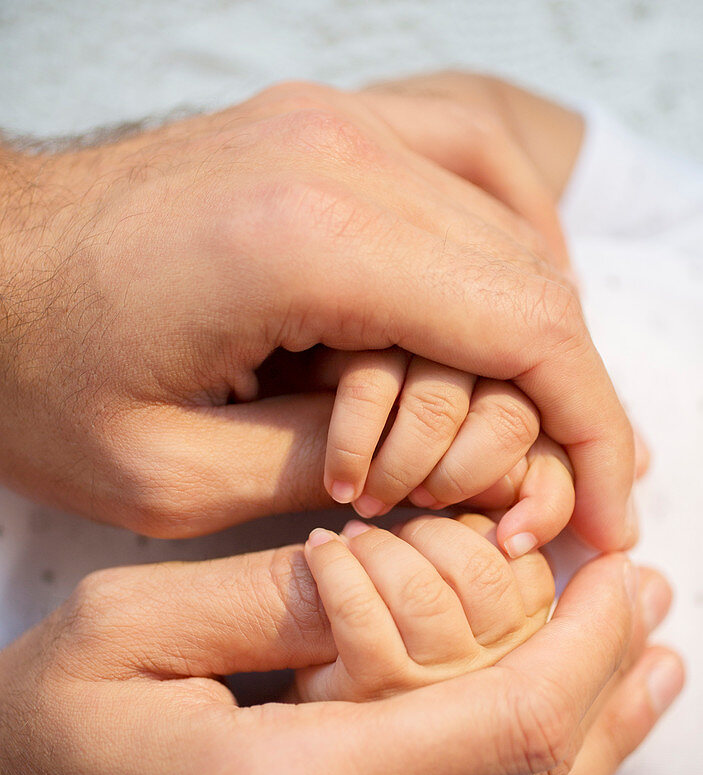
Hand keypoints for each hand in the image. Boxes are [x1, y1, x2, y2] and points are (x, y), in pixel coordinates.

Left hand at [0, 79, 632, 546]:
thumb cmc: (38, 375)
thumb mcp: (173, 479)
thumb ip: (327, 475)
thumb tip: (438, 477)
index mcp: (305, 242)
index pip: (523, 328)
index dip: (592, 432)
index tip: (614, 516)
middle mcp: (338, 155)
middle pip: (533, 279)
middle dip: (573, 402)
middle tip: (574, 499)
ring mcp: (332, 125)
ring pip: (512, 225)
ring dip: (542, 336)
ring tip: (537, 429)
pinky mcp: (320, 130)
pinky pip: (465, 172)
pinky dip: (508, 251)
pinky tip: (498, 322)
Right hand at [0, 548, 680, 774]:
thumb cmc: (36, 750)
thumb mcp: (129, 629)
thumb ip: (282, 596)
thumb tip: (409, 569)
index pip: (507, 721)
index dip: (589, 644)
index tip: (627, 581)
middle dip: (611, 694)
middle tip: (649, 622)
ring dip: (598, 773)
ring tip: (640, 694)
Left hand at [295, 512, 554, 702]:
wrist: (304, 718)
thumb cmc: (384, 642)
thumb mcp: (455, 606)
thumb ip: (483, 561)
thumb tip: (500, 505)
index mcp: (521, 650)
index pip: (526, 569)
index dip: (479, 528)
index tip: (435, 528)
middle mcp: (488, 678)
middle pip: (480, 572)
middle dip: (427, 531)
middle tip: (387, 530)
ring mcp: (431, 692)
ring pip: (420, 592)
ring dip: (377, 547)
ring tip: (351, 541)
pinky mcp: (370, 693)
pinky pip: (360, 612)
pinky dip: (335, 567)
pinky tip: (320, 551)